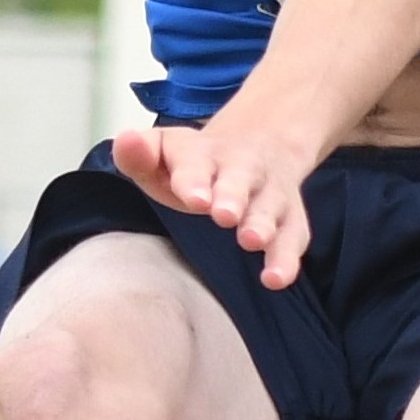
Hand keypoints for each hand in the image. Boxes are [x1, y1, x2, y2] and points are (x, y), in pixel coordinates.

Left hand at [113, 120, 314, 289]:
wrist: (260, 144)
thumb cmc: (197, 166)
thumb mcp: (164, 154)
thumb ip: (139, 154)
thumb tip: (126, 140)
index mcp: (203, 154)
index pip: (195, 163)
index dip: (194, 180)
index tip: (194, 199)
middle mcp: (242, 169)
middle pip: (239, 179)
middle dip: (233, 196)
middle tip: (224, 215)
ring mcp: (269, 193)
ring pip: (269, 207)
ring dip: (262, 223)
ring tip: (251, 240)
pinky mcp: (291, 218)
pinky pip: (293, 237)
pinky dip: (287, 258)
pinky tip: (276, 278)